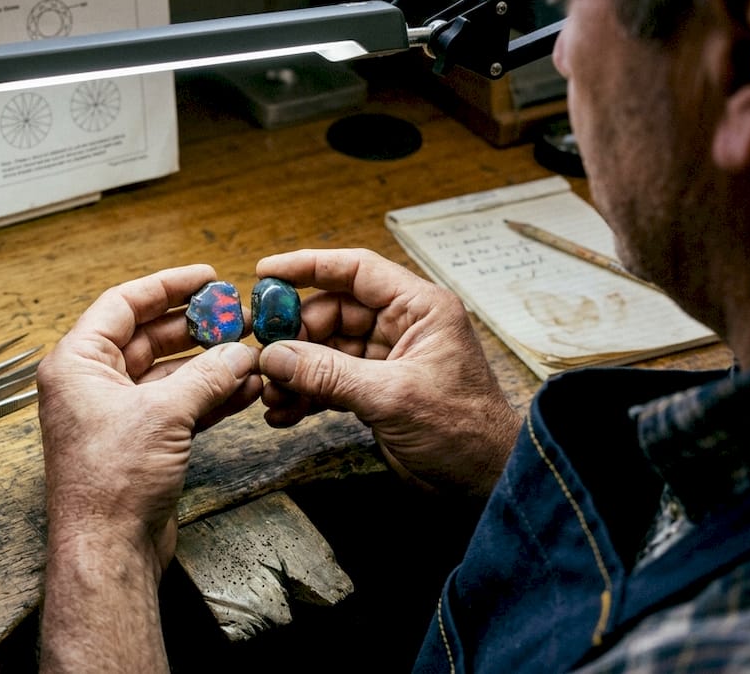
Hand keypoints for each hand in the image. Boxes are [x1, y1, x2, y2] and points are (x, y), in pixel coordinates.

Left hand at [37, 264, 260, 572]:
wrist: (108, 549)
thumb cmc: (110, 483)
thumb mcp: (164, 414)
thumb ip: (206, 376)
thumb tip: (239, 354)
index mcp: (77, 364)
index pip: (122, 304)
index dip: (166, 286)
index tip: (205, 277)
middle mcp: (92, 385)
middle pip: (148, 337)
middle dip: (195, 327)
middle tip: (234, 315)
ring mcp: (116, 415)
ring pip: (168, 373)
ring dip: (208, 365)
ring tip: (248, 352)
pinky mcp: (140, 443)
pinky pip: (178, 406)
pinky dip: (209, 397)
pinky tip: (243, 388)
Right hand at [255, 249, 519, 497]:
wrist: (485, 482)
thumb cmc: (464, 431)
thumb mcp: (392, 396)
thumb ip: (329, 374)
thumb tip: (274, 356)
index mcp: (419, 308)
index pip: (356, 270)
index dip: (308, 266)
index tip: (265, 272)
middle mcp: (402, 326)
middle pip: (331, 312)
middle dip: (294, 335)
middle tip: (264, 358)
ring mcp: (386, 360)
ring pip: (325, 350)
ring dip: (295, 372)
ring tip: (271, 395)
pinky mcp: (375, 392)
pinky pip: (329, 382)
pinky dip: (305, 395)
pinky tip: (283, 413)